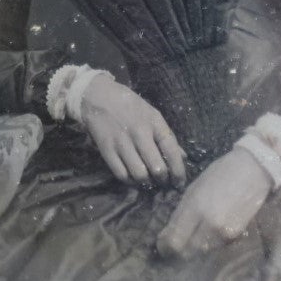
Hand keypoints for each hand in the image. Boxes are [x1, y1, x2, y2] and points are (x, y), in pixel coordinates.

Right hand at [79, 73, 186, 187]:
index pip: (172, 151)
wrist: (97, 97)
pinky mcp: (107, 150)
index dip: (178, 171)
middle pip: (156, 168)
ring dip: (147, 183)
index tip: (179, 183)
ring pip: (140, 175)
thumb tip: (183, 158)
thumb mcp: (152, 114)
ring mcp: (122, 143)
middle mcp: (139, 133)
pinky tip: (134, 179)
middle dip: (163, 180)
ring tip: (149, 182)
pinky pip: (122, 175)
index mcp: (154, 122)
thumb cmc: (129, 105)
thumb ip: (167, 136)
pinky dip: (130, 182)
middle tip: (164, 183)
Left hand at [155, 147, 272, 259]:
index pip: (174, 242)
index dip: (164, 247)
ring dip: (192, 249)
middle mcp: (209, 224)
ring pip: (200, 253)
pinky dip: (207, 245)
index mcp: (195, 208)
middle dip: (176, 252)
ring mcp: (224, 233)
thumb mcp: (194, 189)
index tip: (162, 245)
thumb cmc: (220, 174)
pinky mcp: (235, 236)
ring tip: (189, 239)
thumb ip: (180, 213)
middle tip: (172, 246)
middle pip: (186, 253)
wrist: (253, 170)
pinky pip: (214, 248)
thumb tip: (167, 235)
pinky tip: (206, 234)